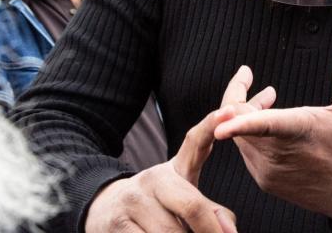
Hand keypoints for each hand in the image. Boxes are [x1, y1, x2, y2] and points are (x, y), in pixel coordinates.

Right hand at [85, 109, 237, 232]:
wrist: (102, 210)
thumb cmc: (155, 207)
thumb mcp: (182, 199)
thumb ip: (210, 211)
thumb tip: (230, 232)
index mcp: (175, 168)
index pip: (195, 142)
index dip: (211, 126)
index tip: (229, 111)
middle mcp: (153, 179)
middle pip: (192, 206)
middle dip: (210, 232)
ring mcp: (133, 201)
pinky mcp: (117, 225)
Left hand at [214, 45, 331, 223]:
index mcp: (299, 131)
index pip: (264, 126)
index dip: (241, 124)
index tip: (221, 125)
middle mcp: (278, 155)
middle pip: (237, 121)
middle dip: (237, 94)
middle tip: (247, 75)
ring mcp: (269, 170)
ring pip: (239, 136)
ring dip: (243, 114)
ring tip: (266, 97)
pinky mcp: (265, 181)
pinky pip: (246, 151)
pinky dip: (248, 134)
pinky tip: (266, 125)